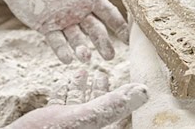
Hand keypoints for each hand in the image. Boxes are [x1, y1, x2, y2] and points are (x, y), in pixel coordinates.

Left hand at [0, 0, 128, 63]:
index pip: (108, 13)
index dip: (118, 24)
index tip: (127, 38)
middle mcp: (77, 10)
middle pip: (95, 30)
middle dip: (103, 43)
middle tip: (110, 56)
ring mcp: (62, 20)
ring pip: (77, 39)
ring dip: (82, 49)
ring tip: (85, 57)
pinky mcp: (46, 27)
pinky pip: (57, 42)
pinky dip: (62, 51)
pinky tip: (68, 59)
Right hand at [5, 70, 148, 128]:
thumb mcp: (85, 116)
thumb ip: (112, 104)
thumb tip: (144, 91)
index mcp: (95, 125)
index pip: (112, 108)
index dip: (115, 92)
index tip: (118, 76)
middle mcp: (84, 125)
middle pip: (94, 104)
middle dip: (96, 87)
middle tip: (99, 71)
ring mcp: (66, 124)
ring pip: (76, 103)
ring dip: (79, 86)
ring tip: (83, 71)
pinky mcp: (50, 122)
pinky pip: (59, 105)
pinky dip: (63, 91)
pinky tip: (63, 80)